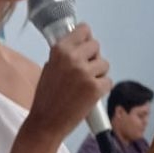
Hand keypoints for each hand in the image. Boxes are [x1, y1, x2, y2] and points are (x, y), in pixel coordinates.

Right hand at [26, 23, 111, 139]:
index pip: (84, 30)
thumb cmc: (46, 97)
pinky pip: (108, 81)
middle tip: (84, 71)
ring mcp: (85, 73)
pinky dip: (102, 88)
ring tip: (85, 85)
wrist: (45, 122)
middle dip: (93, 57)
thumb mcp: (50, 67)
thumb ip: (65, 55)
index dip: (86, 39)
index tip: (85, 46)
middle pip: (96, 46)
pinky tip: (89, 95)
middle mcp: (73, 58)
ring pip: (104, 64)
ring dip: (98, 73)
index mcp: (60, 50)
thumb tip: (81, 45)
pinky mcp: (95, 88)